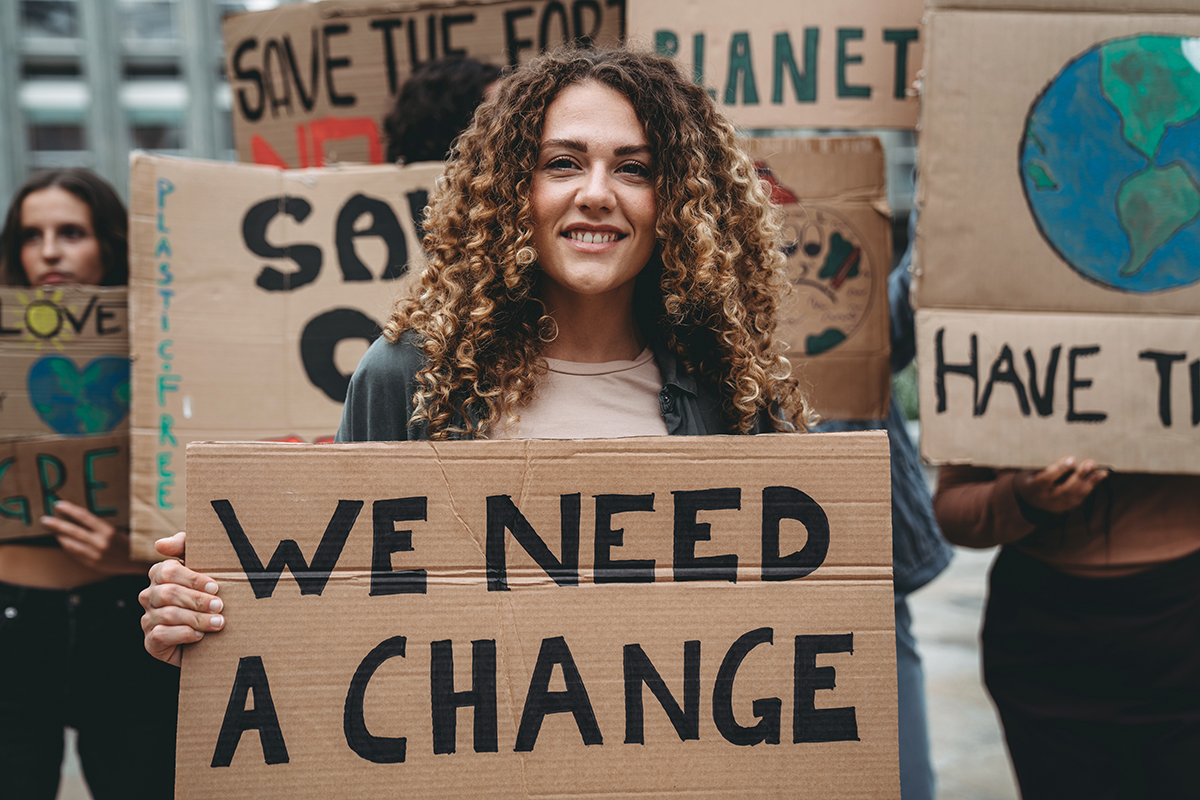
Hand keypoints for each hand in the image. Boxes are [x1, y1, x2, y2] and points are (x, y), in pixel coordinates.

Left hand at [43, 500, 142, 574]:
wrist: (139, 563)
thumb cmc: (131, 543)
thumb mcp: (118, 531)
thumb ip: (101, 527)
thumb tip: (80, 518)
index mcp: (108, 531)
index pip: (84, 517)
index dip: (70, 510)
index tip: (58, 505)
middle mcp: (100, 542)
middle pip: (73, 531)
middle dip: (57, 524)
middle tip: (45, 520)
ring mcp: (95, 554)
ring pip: (71, 544)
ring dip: (60, 537)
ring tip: (53, 531)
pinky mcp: (92, 563)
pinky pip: (75, 554)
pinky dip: (67, 547)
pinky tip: (64, 542)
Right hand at [139, 532, 224, 666]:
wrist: (211, 636)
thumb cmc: (208, 594)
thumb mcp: (204, 566)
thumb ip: (184, 545)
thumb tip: (160, 544)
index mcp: (160, 575)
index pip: (167, 570)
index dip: (192, 579)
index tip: (215, 586)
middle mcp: (149, 596)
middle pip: (168, 593)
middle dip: (198, 600)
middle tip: (219, 606)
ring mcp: (148, 619)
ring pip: (168, 615)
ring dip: (197, 619)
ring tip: (218, 622)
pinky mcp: (151, 642)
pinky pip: (161, 635)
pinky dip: (183, 634)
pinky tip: (199, 635)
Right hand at [1013, 456, 1107, 514]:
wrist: (1028, 497)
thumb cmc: (1031, 477)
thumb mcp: (1031, 470)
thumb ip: (1046, 466)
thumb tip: (1069, 458)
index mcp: (1033, 488)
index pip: (1046, 479)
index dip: (1059, 469)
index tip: (1071, 458)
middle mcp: (1045, 499)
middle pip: (1065, 489)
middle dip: (1079, 476)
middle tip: (1090, 463)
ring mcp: (1056, 506)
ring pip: (1075, 495)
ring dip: (1089, 482)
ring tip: (1100, 471)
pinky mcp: (1065, 507)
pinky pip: (1079, 498)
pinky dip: (1090, 487)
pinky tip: (1098, 478)